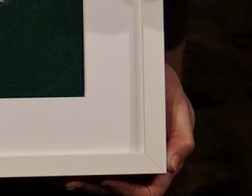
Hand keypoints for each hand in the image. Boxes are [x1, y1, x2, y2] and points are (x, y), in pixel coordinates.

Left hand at [68, 52, 193, 194]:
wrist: (148, 67)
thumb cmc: (165, 87)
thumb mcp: (180, 107)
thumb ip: (183, 138)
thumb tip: (171, 167)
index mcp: (163, 160)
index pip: (148, 191)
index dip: (126, 191)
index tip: (106, 180)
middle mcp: (144, 165)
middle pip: (122, 191)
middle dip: (97, 190)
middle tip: (75, 182)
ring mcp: (127, 158)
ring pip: (106, 183)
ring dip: (88, 184)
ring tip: (68, 176)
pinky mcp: (113, 147)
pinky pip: (99, 163)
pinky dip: (85, 167)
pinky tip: (68, 164)